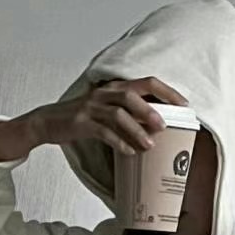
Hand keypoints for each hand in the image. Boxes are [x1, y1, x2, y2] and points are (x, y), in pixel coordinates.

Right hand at [29, 76, 188, 157]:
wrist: (48, 121)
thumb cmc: (85, 117)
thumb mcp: (109, 110)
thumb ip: (132, 114)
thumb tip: (161, 127)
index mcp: (115, 87)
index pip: (146, 82)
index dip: (167, 92)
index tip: (185, 105)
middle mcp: (104, 93)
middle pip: (130, 95)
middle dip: (150, 110)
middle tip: (165, 126)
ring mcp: (91, 107)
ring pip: (117, 114)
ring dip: (136, 129)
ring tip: (149, 145)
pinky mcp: (81, 122)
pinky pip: (102, 131)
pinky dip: (118, 142)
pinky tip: (129, 152)